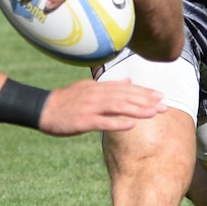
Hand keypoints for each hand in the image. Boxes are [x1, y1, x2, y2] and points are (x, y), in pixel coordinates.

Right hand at [40, 78, 165, 134]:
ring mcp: (90, 107)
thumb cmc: (66, 100)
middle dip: (146, 101)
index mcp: (99, 88)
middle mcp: (97, 95)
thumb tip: (128, 80)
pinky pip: (103, 122)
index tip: (160, 95)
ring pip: (118, 107)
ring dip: (138, 110)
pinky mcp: (83, 121)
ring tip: (154, 113)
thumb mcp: (87, 88)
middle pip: (126, 96)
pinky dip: (117, 123)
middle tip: (164, 105)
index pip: (126, 88)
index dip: (144, 92)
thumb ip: (108, 85)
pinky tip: (131, 125)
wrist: (42, 108)